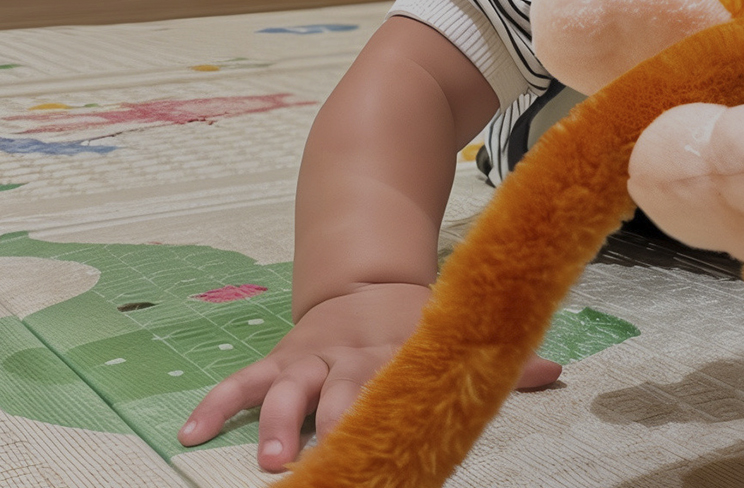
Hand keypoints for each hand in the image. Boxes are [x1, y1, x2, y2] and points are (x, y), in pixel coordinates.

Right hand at [177, 282, 561, 471]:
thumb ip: (500, 362)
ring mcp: (310, 358)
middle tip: (324, 465)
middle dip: (332, 431)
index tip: (395, 457)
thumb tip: (553, 371)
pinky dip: (215, 405)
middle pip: (340, 396)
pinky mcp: (279, 359)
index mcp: (400, 354)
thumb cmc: (415, 325)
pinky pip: (241, 382)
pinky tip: (190, 434)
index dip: (395, 422)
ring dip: (277, 425)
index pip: (399, 390)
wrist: (365, 279)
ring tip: (270, 460)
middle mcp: (351, 357)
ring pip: (288, 391)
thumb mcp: (453, 333)